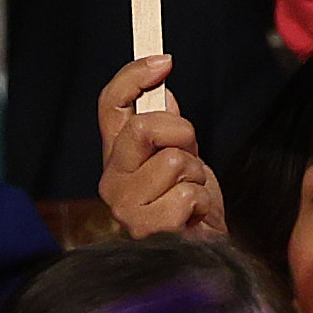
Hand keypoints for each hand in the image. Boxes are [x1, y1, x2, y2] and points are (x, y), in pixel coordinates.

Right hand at [97, 56, 228, 238]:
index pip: (111, 106)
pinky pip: (187, 194)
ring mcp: (126, 207)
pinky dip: (202, 202)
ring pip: (174, 161)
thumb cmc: (190, 207)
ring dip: (197, 175)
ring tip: (191, 195)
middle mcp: (112, 181)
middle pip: (144, 128)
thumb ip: (166, 128)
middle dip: (182, 134)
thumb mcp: (181, 157)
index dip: (133, 76)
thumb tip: (162, 89)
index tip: (164, 61)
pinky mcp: (146, 230)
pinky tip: (192, 217)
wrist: (202, 251)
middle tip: (190, 158)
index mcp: (117, 158)